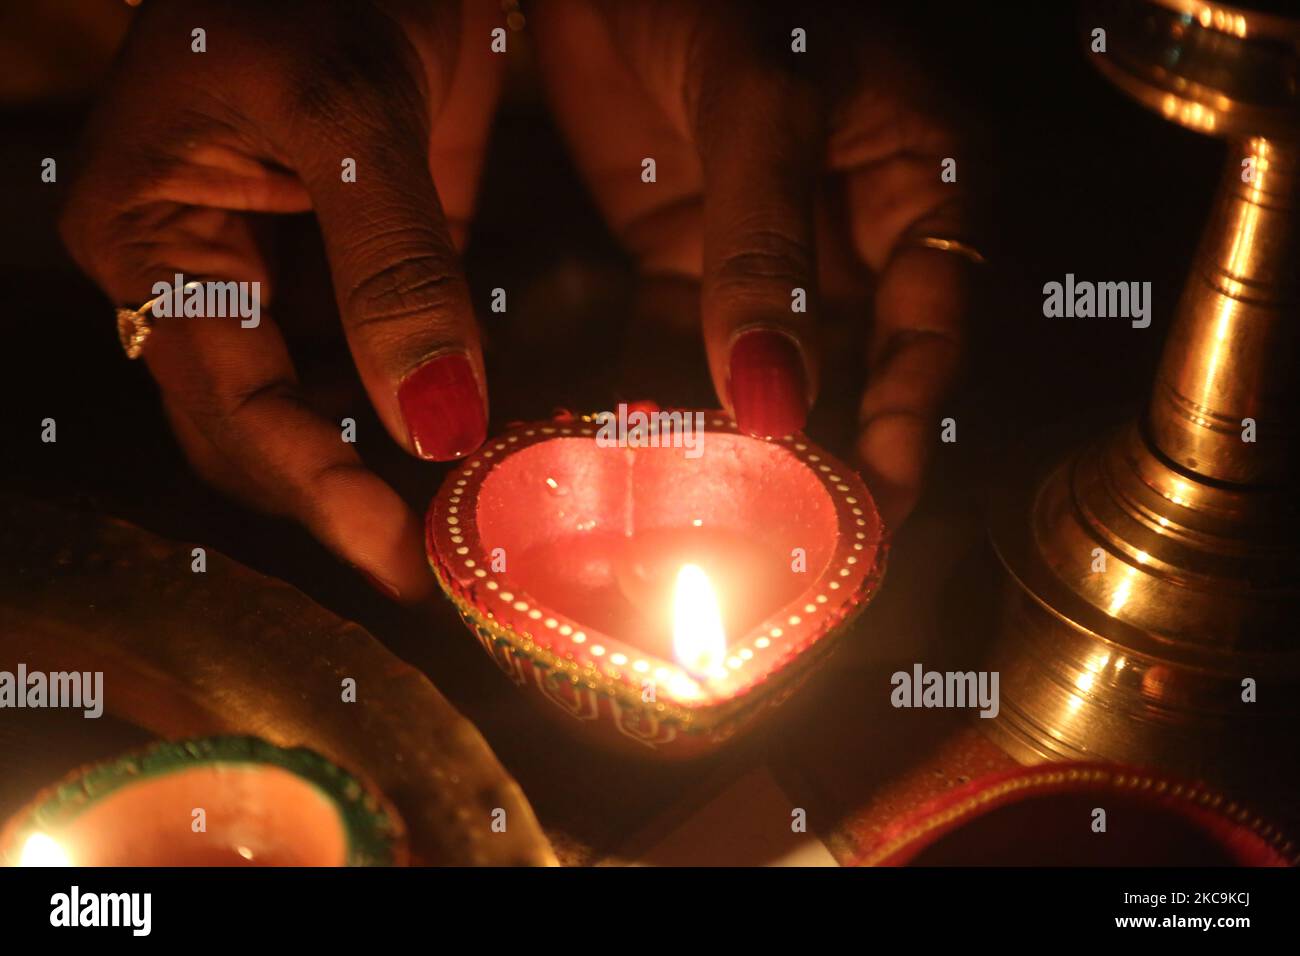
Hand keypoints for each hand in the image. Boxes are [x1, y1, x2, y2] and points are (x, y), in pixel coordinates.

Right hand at [61, 0, 503, 599]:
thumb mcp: (351, 111)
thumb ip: (393, 267)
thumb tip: (437, 421)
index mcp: (150, 231)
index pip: (226, 401)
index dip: (315, 486)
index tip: (400, 557)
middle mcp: (195, 267)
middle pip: (254, 428)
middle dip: (341, 499)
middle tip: (436, 566)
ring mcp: (271, 267)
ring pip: (310, 406)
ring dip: (377, 468)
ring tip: (455, 532)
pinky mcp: (346, 260)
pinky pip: (365, 359)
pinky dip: (410, 409)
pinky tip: (465, 449)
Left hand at [533, 0, 970, 528]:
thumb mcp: (764, 100)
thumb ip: (766, 247)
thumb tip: (775, 399)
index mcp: (921, 183)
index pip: (930, 331)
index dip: (904, 423)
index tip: (874, 505)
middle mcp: (853, 232)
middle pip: (855, 373)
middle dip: (828, 461)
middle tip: (798, 548)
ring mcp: (765, 255)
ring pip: (767, 374)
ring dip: (744, 448)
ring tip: (721, 530)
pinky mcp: (681, 260)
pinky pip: (680, 348)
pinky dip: (665, 403)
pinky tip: (648, 462)